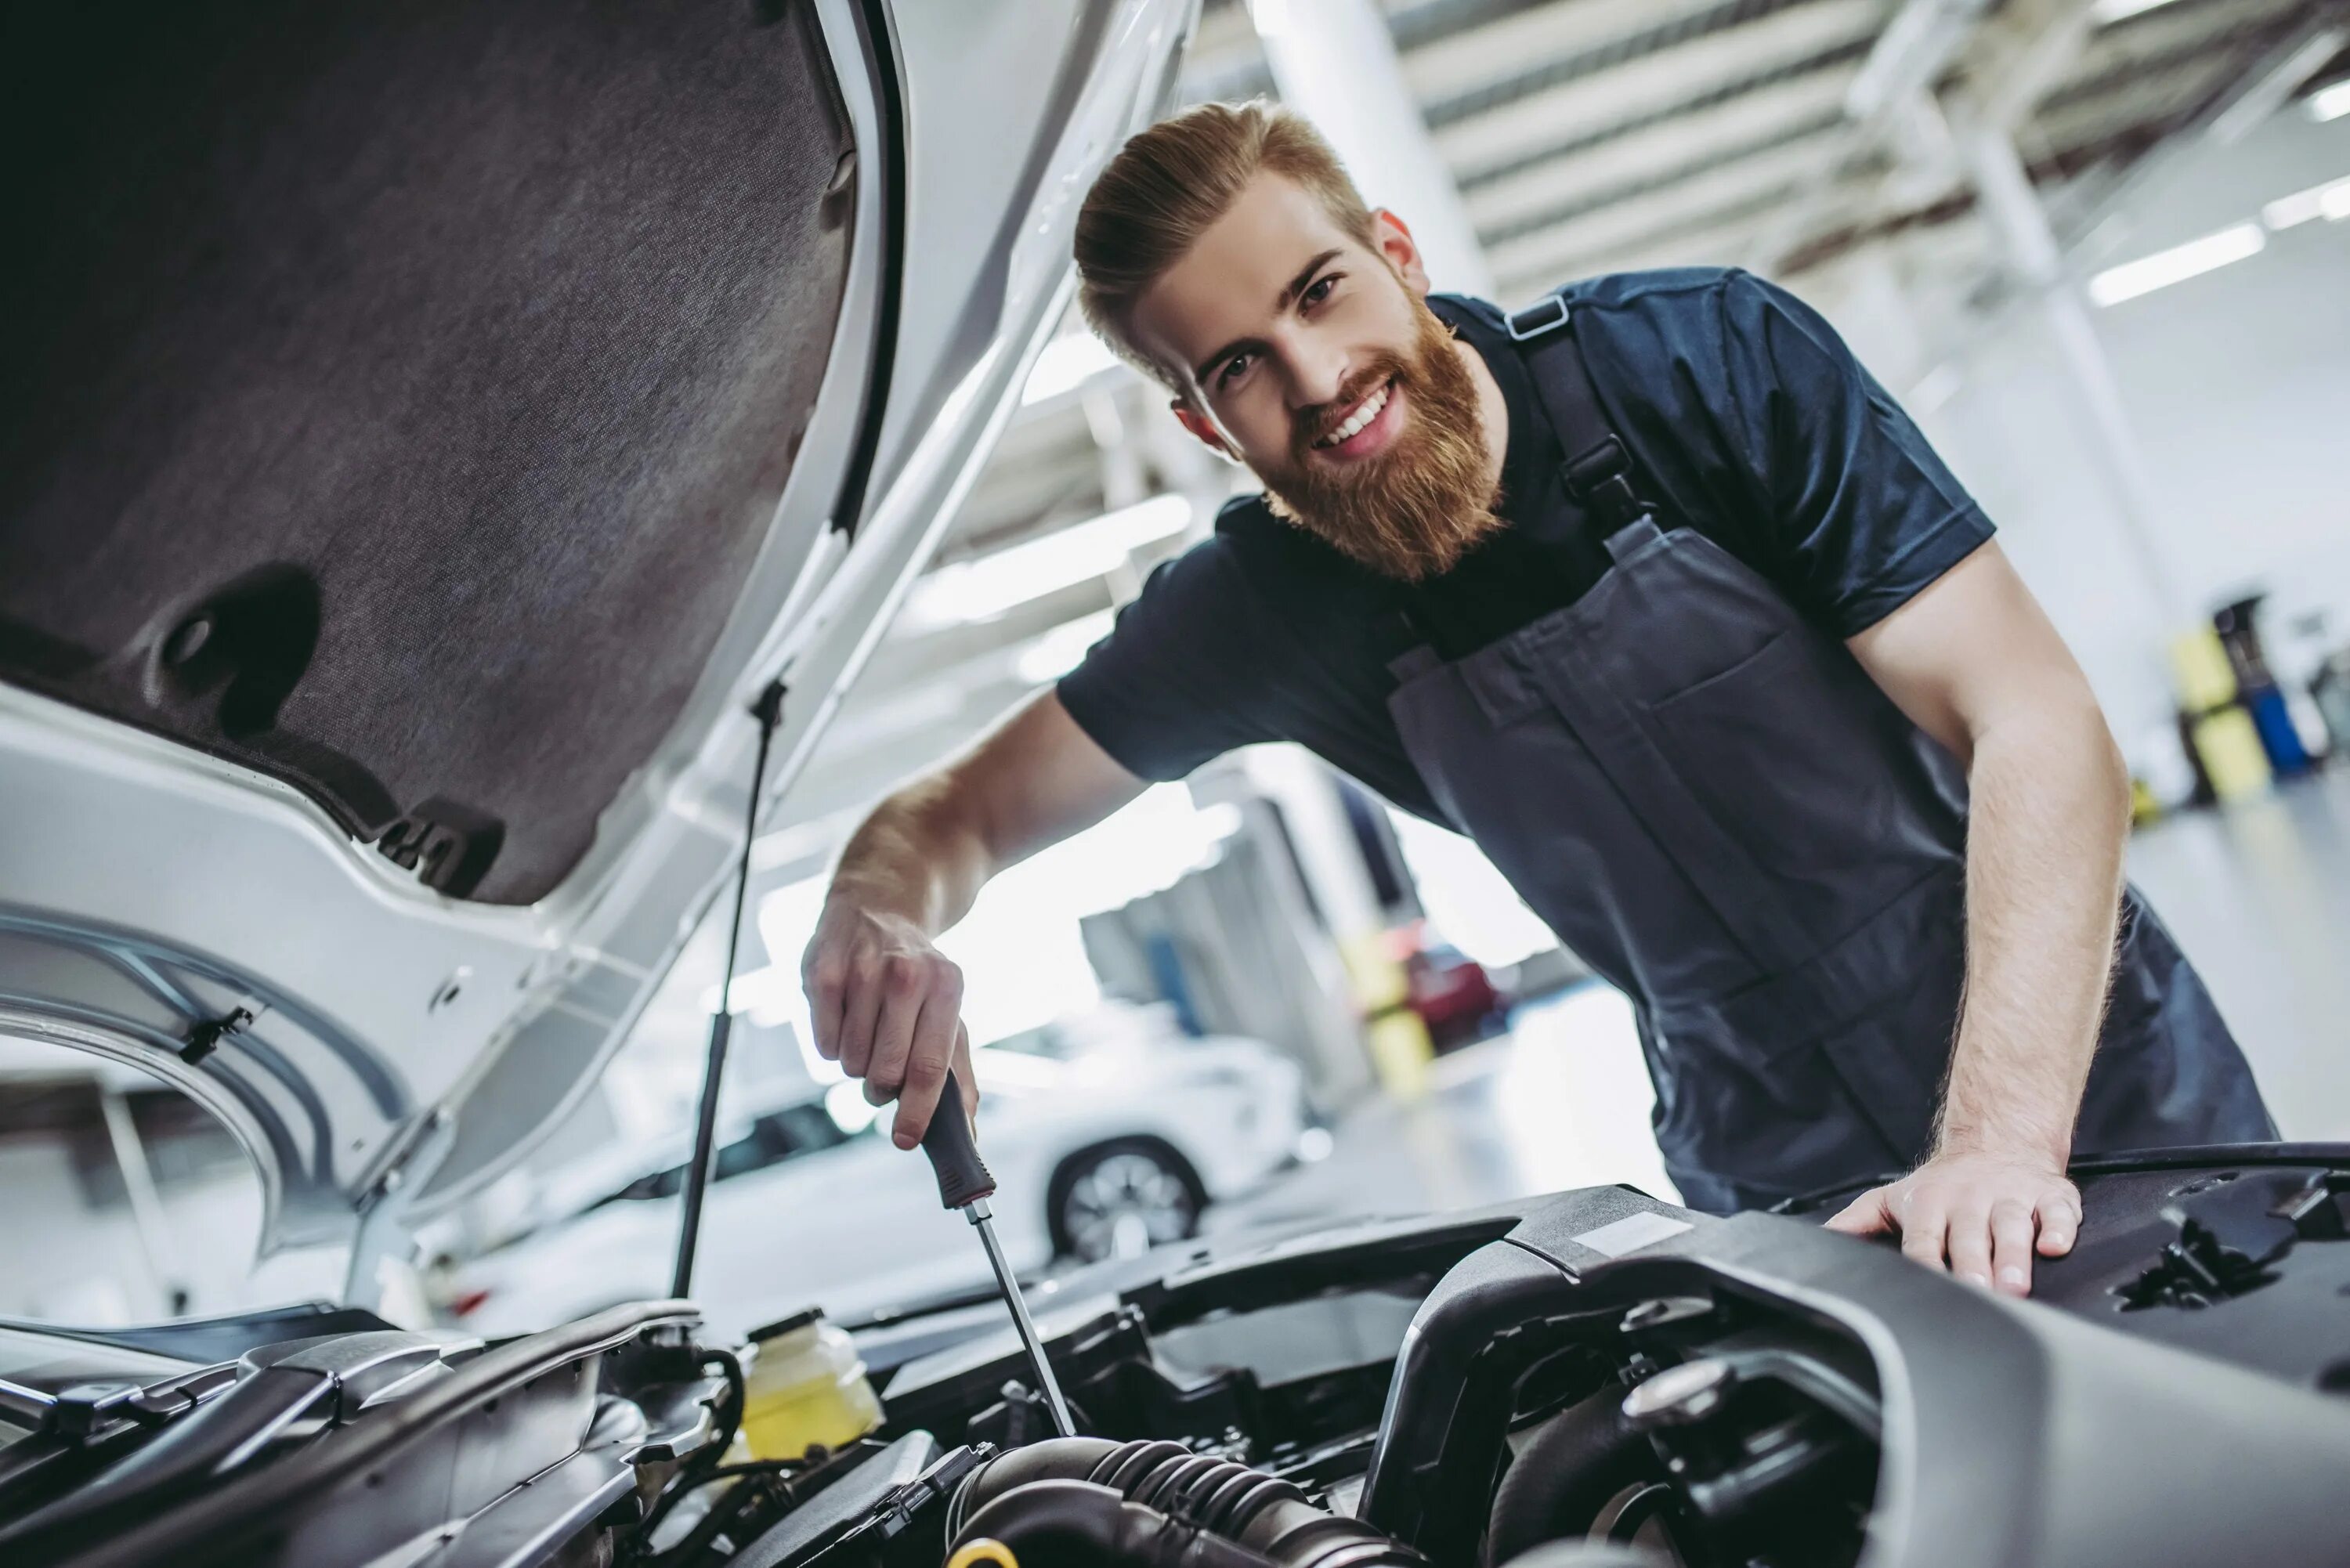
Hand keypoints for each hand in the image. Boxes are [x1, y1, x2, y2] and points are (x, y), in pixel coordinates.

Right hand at [801, 899, 977, 1148]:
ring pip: (851, 1061)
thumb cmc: (918, 977)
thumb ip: (959, 1074)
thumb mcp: (949, 1013)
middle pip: (887, 1071)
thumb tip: (967, 1132)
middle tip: (882, 1077)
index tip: (905, 1141)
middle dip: (881, 1089)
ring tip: (867, 1033)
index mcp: (948, 988)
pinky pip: (822, 1043)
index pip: (931, 1066)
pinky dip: (831, 1045)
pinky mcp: (824, 972)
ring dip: (857, 1064)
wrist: (876, 909)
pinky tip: (844, 1017)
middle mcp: (908, 976)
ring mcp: (864, 971)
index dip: (917, 1112)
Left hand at [1824, 1151, 2079, 1296]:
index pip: (1923, 1238)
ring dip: (2013, 1254)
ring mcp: (2011, 1197)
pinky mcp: (2051, 1195)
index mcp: (1930, 1204)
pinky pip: (2058, 1212)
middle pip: (1970, 1236)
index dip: (1924, 1260)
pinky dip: (2059, 1229)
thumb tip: (1816, 1241)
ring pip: (2012, 1226)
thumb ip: (1856, 1222)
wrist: (1996, 1142)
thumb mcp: (1893, 1198)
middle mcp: (1970, 1200)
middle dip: (1972, 1264)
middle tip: (1977, 1292)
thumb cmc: (1941, 1186)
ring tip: (2014, 1284)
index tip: (1925, 1282)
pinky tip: (2055, 1247)